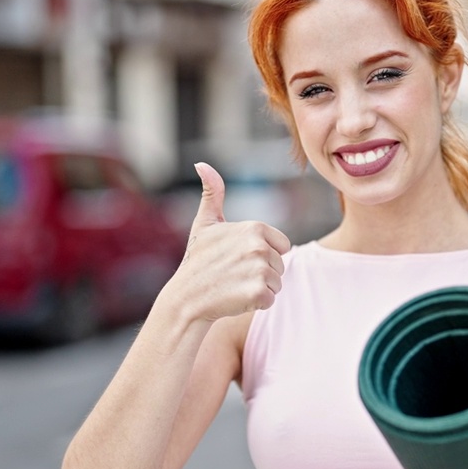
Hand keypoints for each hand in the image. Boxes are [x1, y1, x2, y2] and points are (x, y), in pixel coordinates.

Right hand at [172, 163, 291, 320]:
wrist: (185, 298)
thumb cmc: (197, 261)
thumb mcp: (205, 224)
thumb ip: (212, 194)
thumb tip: (201, 164)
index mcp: (254, 228)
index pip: (281, 245)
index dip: (263, 254)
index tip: (238, 257)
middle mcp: (259, 247)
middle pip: (280, 265)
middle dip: (261, 272)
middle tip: (234, 274)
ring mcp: (259, 270)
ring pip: (276, 283)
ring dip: (259, 288)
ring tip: (234, 285)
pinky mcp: (257, 293)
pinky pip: (270, 300)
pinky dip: (256, 303)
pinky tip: (235, 298)